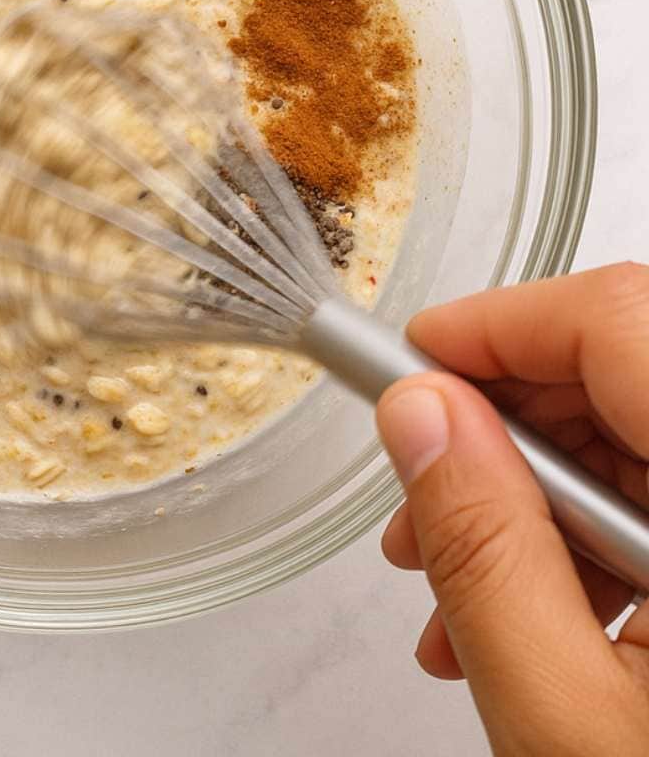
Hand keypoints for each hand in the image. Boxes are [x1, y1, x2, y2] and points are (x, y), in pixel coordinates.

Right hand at [377, 264, 648, 755]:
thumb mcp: (568, 724)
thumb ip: (484, 550)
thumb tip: (420, 416)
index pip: (624, 323)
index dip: (504, 325)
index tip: (413, 367)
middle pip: (631, 374)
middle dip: (502, 426)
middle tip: (419, 497)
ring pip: (645, 444)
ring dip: (537, 497)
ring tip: (456, 591)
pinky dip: (594, 544)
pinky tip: (539, 618)